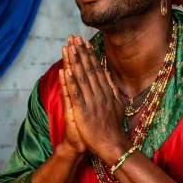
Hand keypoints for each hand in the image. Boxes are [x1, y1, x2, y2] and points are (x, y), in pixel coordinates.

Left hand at [63, 36, 129, 165]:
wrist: (112, 145)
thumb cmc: (113, 127)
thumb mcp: (116, 104)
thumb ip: (112, 88)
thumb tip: (107, 74)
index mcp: (106, 91)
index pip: (96, 69)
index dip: (89, 54)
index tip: (84, 42)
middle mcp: (100, 93)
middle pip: (88, 69)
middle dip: (80, 52)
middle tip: (73, 37)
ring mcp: (92, 101)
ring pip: (81, 77)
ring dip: (74, 61)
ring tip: (69, 47)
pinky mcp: (83, 111)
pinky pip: (75, 93)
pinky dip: (70, 81)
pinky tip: (65, 70)